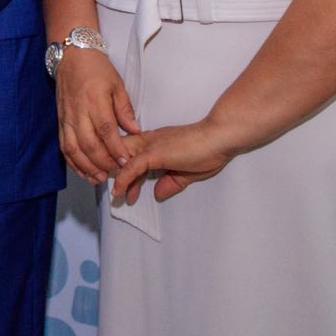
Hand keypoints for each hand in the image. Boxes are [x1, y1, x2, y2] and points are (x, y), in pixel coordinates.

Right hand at [54, 47, 139, 183]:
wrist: (72, 57)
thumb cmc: (96, 69)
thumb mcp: (117, 85)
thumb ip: (125, 110)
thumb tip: (135, 131)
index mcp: (95, 101)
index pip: (105, 130)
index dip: (115, 149)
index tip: (126, 161)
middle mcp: (79, 112)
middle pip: (88, 143)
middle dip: (102, 162)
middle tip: (115, 173)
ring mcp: (67, 118)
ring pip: (73, 148)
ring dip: (85, 166)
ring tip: (99, 178)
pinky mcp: (60, 121)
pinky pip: (64, 145)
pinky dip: (72, 161)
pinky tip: (82, 170)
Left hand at [111, 117, 239, 204]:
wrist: (220, 137)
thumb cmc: (210, 151)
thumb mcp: (187, 172)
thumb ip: (171, 182)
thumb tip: (158, 194)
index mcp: (155, 142)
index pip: (132, 154)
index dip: (124, 169)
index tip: (124, 186)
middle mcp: (148, 140)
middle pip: (121, 155)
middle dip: (115, 172)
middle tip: (116, 192)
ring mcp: (149, 146)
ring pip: (122, 160)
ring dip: (116, 178)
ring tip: (116, 197)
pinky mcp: (153, 153)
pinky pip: (132, 167)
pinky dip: (123, 179)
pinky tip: (119, 191)